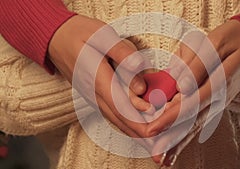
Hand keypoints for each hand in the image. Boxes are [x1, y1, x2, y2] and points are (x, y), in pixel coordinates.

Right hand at [48, 15, 151, 138]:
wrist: (55, 39)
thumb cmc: (80, 34)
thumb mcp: (102, 35)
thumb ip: (123, 54)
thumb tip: (138, 74)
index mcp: (98, 80)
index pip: (122, 108)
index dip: (140, 122)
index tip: (157, 131)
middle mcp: (94, 94)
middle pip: (121, 120)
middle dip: (141, 135)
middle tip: (159, 149)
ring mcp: (93, 97)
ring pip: (116, 121)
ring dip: (134, 133)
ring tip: (151, 144)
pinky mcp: (93, 96)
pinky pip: (111, 115)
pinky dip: (125, 125)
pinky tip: (135, 130)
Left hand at [148, 20, 239, 164]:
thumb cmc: (234, 39)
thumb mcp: (216, 43)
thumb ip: (198, 65)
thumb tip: (182, 88)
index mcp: (219, 82)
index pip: (191, 104)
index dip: (170, 117)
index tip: (152, 130)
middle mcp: (220, 98)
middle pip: (193, 122)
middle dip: (172, 139)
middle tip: (155, 156)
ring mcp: (219, 103)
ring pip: (196, 126)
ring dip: (179, 143)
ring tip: (164, 159)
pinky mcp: (217, 103)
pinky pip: (200, 121)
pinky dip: (188, 135)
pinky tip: (178, 146)